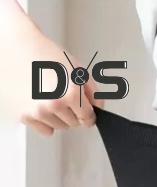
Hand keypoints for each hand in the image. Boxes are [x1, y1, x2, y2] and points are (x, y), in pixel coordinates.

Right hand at [1, 11, 103, 135]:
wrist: (18, 47)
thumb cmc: (47, 54)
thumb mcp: (78, 69)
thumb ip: (93, 92)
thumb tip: (99, 109)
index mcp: (71, 93)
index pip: (88, 119)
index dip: (89, 115)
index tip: (86, 112)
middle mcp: (54, 105)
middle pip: (74, 124)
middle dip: (73, 113)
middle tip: (63, 96)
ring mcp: (38, 111)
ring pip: (60, 127)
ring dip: (59, 117)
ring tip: (50, 97)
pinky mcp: (25, 115)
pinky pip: (45, 130)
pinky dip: (46, 122)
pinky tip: (41, 104)